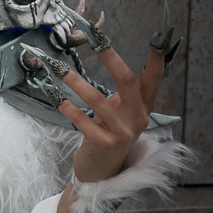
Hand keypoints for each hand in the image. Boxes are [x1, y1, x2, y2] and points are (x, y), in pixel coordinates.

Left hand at [58, 44, 163, 182]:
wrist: (102, 173)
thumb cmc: (110, 136)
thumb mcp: (122, 114)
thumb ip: (125, 93)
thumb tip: (119, 61)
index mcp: (143, 109)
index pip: (154, 80)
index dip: (156, 60)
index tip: (157, 39)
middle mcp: (136, 119)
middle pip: (127, 82)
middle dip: (111, 58)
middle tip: (96, 40)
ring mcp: (121, 133)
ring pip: (97, 99)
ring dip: (76, 81)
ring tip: (59, 69)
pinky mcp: (103, 143)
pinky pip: (82, 119)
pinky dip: (66, 106)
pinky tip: (55, 96)